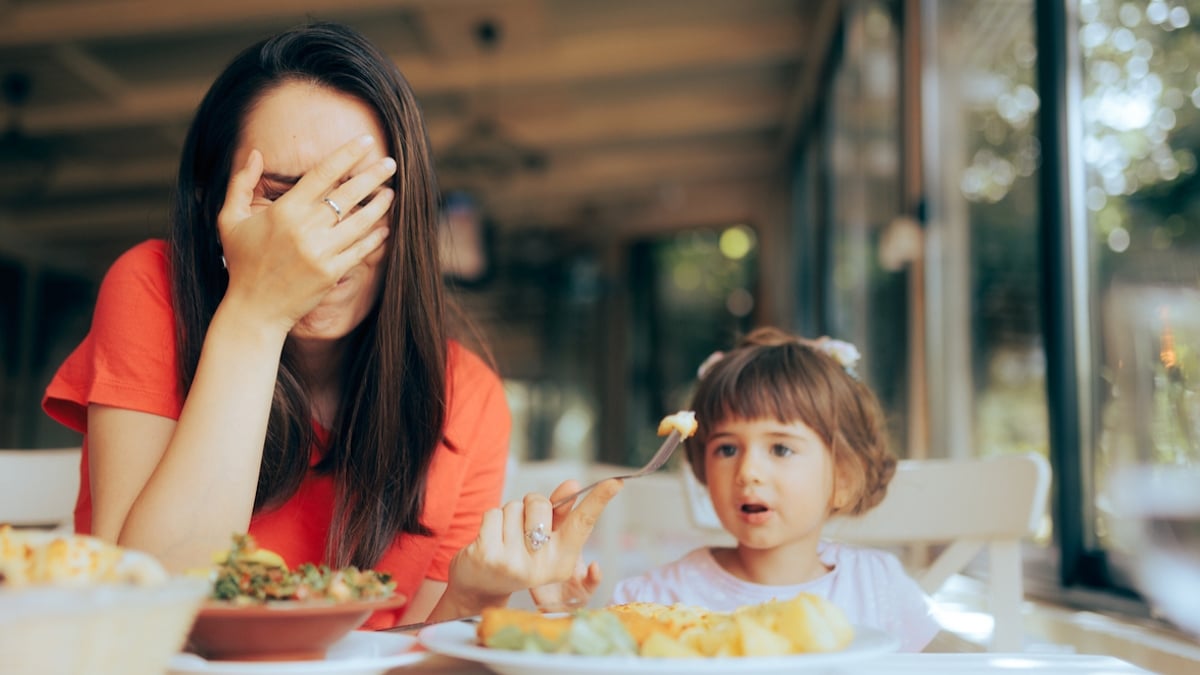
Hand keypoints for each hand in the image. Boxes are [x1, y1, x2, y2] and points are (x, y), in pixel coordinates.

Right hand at [216, 135, 396, 333]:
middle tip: (391, 163)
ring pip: (360, 221)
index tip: (366, 143)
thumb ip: (241, 183)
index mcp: (284, 211)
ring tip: (392, 192)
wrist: (254, 310)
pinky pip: (360, 249)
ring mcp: (321, 252)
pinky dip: (375, 237)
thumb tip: (255, 152)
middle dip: (373, 176)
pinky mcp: (332, 273)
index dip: (348, 155)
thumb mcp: (229, 219)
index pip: (323, 174)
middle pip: (348, 194)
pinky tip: (385, 227)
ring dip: (379, 206)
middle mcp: (305, 229)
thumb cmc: (242, 262)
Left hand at [446, 478, 622, 611]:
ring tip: (504, 539)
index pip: (583, 524)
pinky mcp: (489, 555)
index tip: (616, 481)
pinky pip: (493, 513)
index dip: (600, 500)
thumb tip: (573, 485)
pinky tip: (489, 541)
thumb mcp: (543, 538)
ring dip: (507, 516)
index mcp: (561, 562)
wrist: (481, 584)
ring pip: (514, 507)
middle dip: (529, 506)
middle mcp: (541, 566)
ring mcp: (514, 563)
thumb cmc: (517, 554)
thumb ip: (560, 513)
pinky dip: (490, 520)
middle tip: (521, 528)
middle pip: (541, 504)